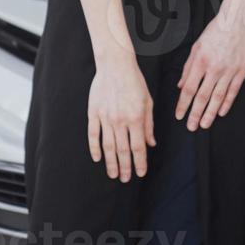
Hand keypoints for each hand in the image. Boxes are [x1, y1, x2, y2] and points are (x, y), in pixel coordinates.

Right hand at [88, 55, 155, 181]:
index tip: (140, 173)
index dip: (140, 162)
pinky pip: (93, 135)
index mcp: (136, 118)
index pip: (138, 147)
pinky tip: (97, 158)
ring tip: (113, 174)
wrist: (115, 64)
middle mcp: (120, 120)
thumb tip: (151, 144)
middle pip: (123, 150)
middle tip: (126, 179)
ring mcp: (105, 117)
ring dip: (111, 163)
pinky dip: (94, 148)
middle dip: (125, 167)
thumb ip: (149, 124)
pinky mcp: (94, 112)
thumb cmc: (135, 82)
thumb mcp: (148, 102)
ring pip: (108, 146)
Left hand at [175, 13, 244, 130]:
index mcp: (200, 61)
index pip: (189, 88)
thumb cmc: (215, 32)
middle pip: (203, 97)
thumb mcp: (196, 47)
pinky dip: (226, 103)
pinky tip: (221, 112)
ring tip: (204, 124)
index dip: (183, 104)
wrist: (237, 21)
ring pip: (218, 97)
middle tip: (191, 127)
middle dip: (195, 114)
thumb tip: (180, 85)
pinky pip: (233, 91)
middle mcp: (214, 68)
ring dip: (210, 113)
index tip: (179, 115)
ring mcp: (229, 71)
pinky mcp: (241, 71)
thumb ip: (188, 68)